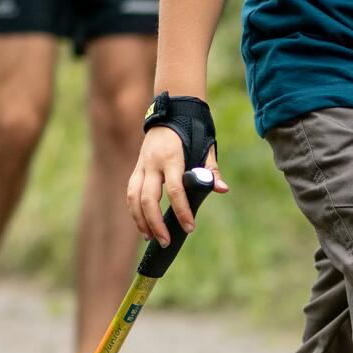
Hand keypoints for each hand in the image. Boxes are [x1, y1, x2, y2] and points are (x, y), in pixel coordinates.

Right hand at [126, 126, 226, 245]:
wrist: (171, 111)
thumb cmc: (191, 131)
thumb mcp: (206, 146)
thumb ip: (211, 170)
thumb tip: (221, 190)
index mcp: (172, 157)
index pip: (174, 190)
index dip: (181, 211)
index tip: (189, 228)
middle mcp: (152, 162)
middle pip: (148, 199)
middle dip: (156, 223)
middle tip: (166, 241)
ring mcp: (141, 165)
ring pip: (133, 197)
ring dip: (140, 220)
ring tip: (151, 238)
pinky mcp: (136, 168)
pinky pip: (131, 193)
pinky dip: (135, 211)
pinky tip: (143, 225)